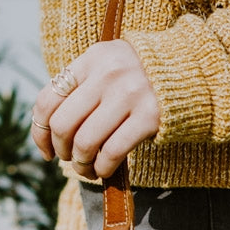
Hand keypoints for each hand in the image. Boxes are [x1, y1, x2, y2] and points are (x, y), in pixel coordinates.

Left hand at [30, 40, 159, 179]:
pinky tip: (104, 170)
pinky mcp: (149, 117)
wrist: (189, 73)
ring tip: (87, 169)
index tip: (47, 151)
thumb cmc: (139, 78)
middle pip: (63, 124)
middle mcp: (108, 74)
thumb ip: (81, 89)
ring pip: (85, 142)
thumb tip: (47, 133)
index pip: (48, 99)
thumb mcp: (108, 69)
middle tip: (69, 160)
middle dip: (62, 151)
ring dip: (81, 164)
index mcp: (92, 59)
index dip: (40, 132)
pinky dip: (102, 168)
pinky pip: (112, 152)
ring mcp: (130, 94)